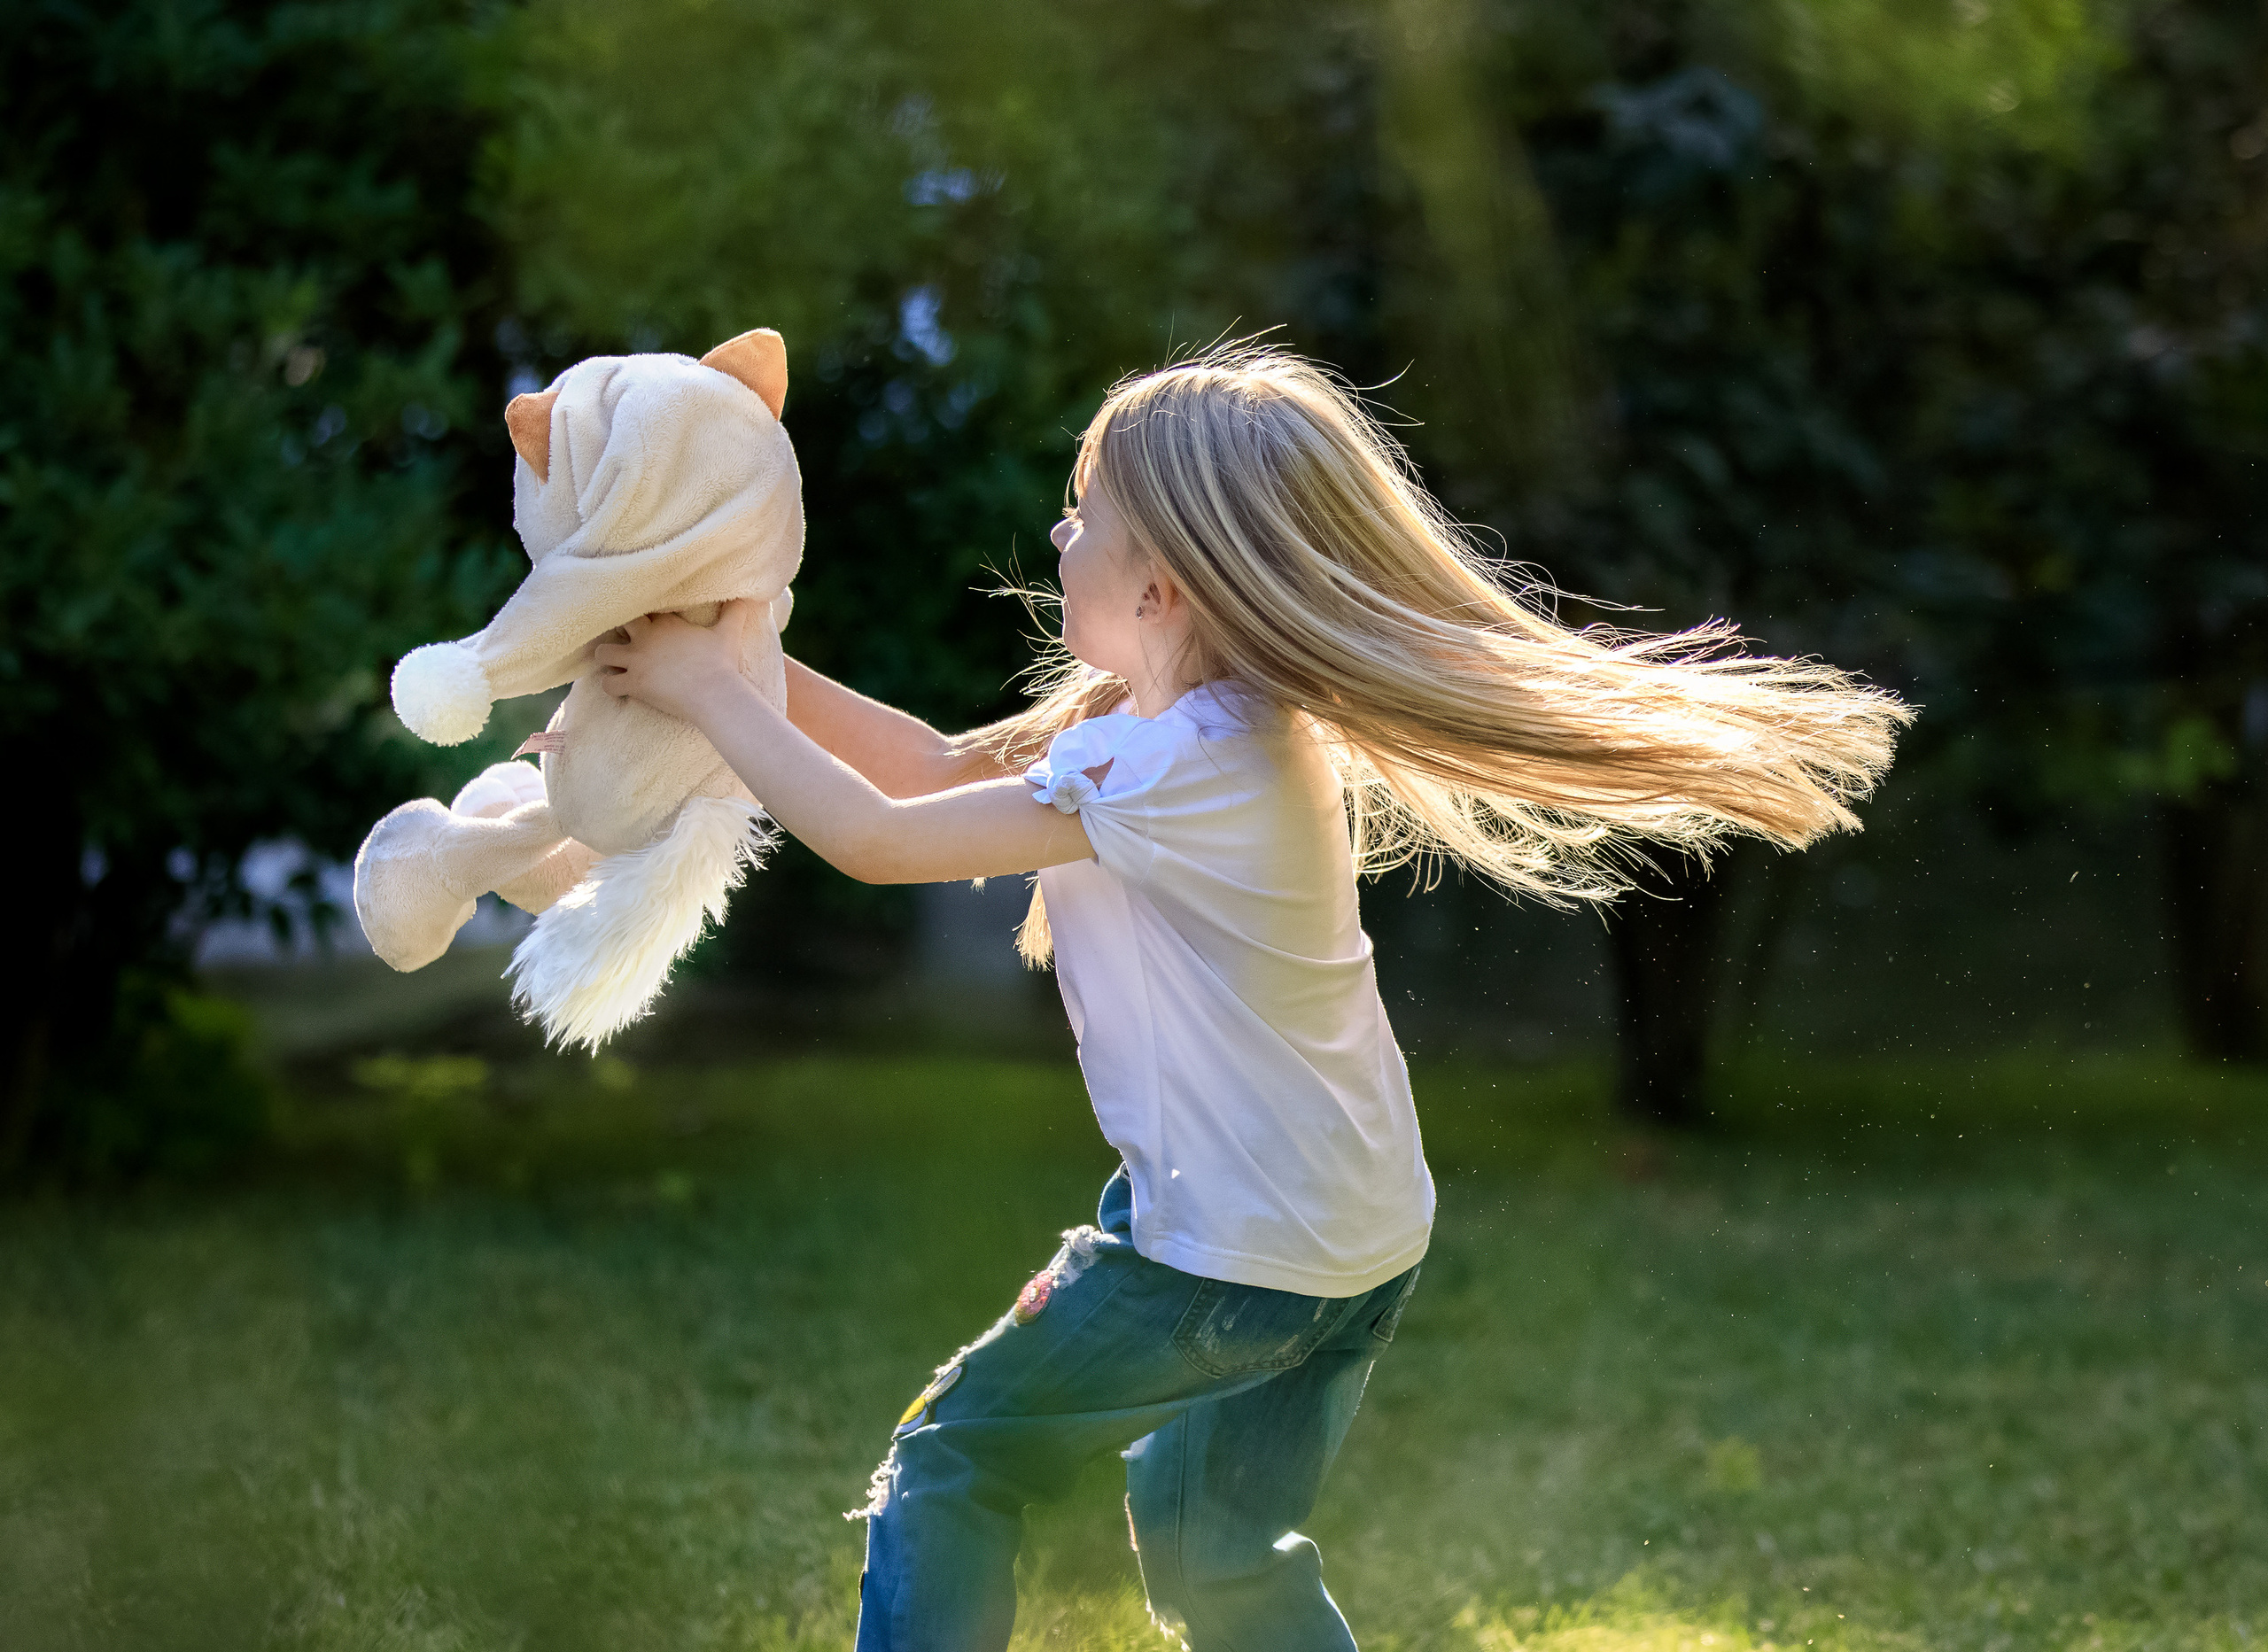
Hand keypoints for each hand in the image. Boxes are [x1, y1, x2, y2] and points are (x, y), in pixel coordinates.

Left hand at [591, 598, 758, 726]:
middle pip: (616, 624)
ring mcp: (637, 660)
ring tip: (615, 664)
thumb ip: (734, 612)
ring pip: (603, 653)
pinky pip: (607, 684)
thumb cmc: (721, 663)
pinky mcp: (634, 683)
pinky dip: (610, 686)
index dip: (640, 613)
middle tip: (625, 640)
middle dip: (618, 632)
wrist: (714, 693)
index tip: (643, 619)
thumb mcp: (729, 633)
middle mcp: (647, 637)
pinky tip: (618, 687)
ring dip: (607, 659)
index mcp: (666, 622)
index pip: (641, 608)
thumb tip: (750, 597)